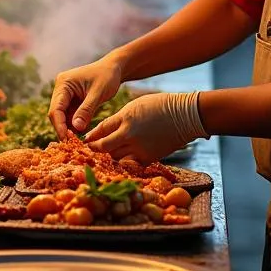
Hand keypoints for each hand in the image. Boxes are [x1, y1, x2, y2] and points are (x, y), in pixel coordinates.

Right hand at [48, 54, 123, 136]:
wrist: (114, 69)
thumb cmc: (107, 77)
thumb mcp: (98, 93)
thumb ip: (86, 110)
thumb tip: (76, 128)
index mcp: (63, 83)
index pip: (56, 108)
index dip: (59, 125)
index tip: (66, 140)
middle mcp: (61, 89)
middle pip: (56, 113)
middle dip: (62, 129)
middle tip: (71, 145)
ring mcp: (65, 95)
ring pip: (62, 117)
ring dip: (68, 129)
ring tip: (76, 143)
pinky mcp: (72, 101)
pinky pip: (70, 116)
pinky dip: (74, 126)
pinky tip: (80, 136)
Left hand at [85, 91, 204, 162]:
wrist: (184, 116)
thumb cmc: (158, 106)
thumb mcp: (134, 106)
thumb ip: (118, 119)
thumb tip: (103, 131)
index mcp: (125, 119)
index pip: (101, 130)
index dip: (91, 137)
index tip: (86, 140)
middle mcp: (129, 135)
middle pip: (105, 147)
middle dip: (97, 148)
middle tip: (91, 149)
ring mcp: (139, 149)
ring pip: (116, 158)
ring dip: (110, 155)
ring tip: (107, 154)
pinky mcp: (148, 158)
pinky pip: (130, 164)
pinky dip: (125, 162)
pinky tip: (122, 159)